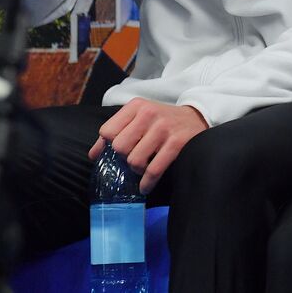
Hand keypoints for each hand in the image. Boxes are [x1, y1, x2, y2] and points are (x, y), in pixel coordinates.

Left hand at [89, 100, 208, 193]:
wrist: (197, 117)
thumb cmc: (162, 121)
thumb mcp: (139, 118)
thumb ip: (116, 133)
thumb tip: (93, 155)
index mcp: (136, 106)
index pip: (107, 131)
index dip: (108, 146)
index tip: (117, 152)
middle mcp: (149, 114)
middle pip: (119, 147)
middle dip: (123, 158)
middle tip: (132, 159)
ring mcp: (163, 128)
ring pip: (134, 160)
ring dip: (136, 170)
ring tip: (142, 168)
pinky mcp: (176, 142)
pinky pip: (153, 170)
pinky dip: (147, 183)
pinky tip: (145, 186)